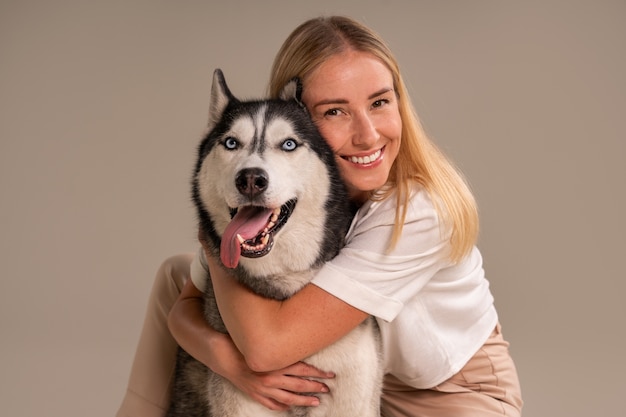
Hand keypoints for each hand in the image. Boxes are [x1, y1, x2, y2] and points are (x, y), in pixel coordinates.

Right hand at [210, 332, 333, 410]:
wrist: (223, 356)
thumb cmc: (245, 345)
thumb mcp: (266, 342)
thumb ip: (282, 346)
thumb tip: (301, 342)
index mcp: (275, 362)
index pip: (303, 369)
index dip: (318, 372)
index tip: (330, 374)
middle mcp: (271, 377)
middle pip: (299, 385)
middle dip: (315, 387)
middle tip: (327, 389)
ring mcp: (263, 389)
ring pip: (289, 398)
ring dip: (304, 400)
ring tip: (316, 401)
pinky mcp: (256, 394)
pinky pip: (272, 404)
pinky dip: (282, 407)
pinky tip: (290, 407)